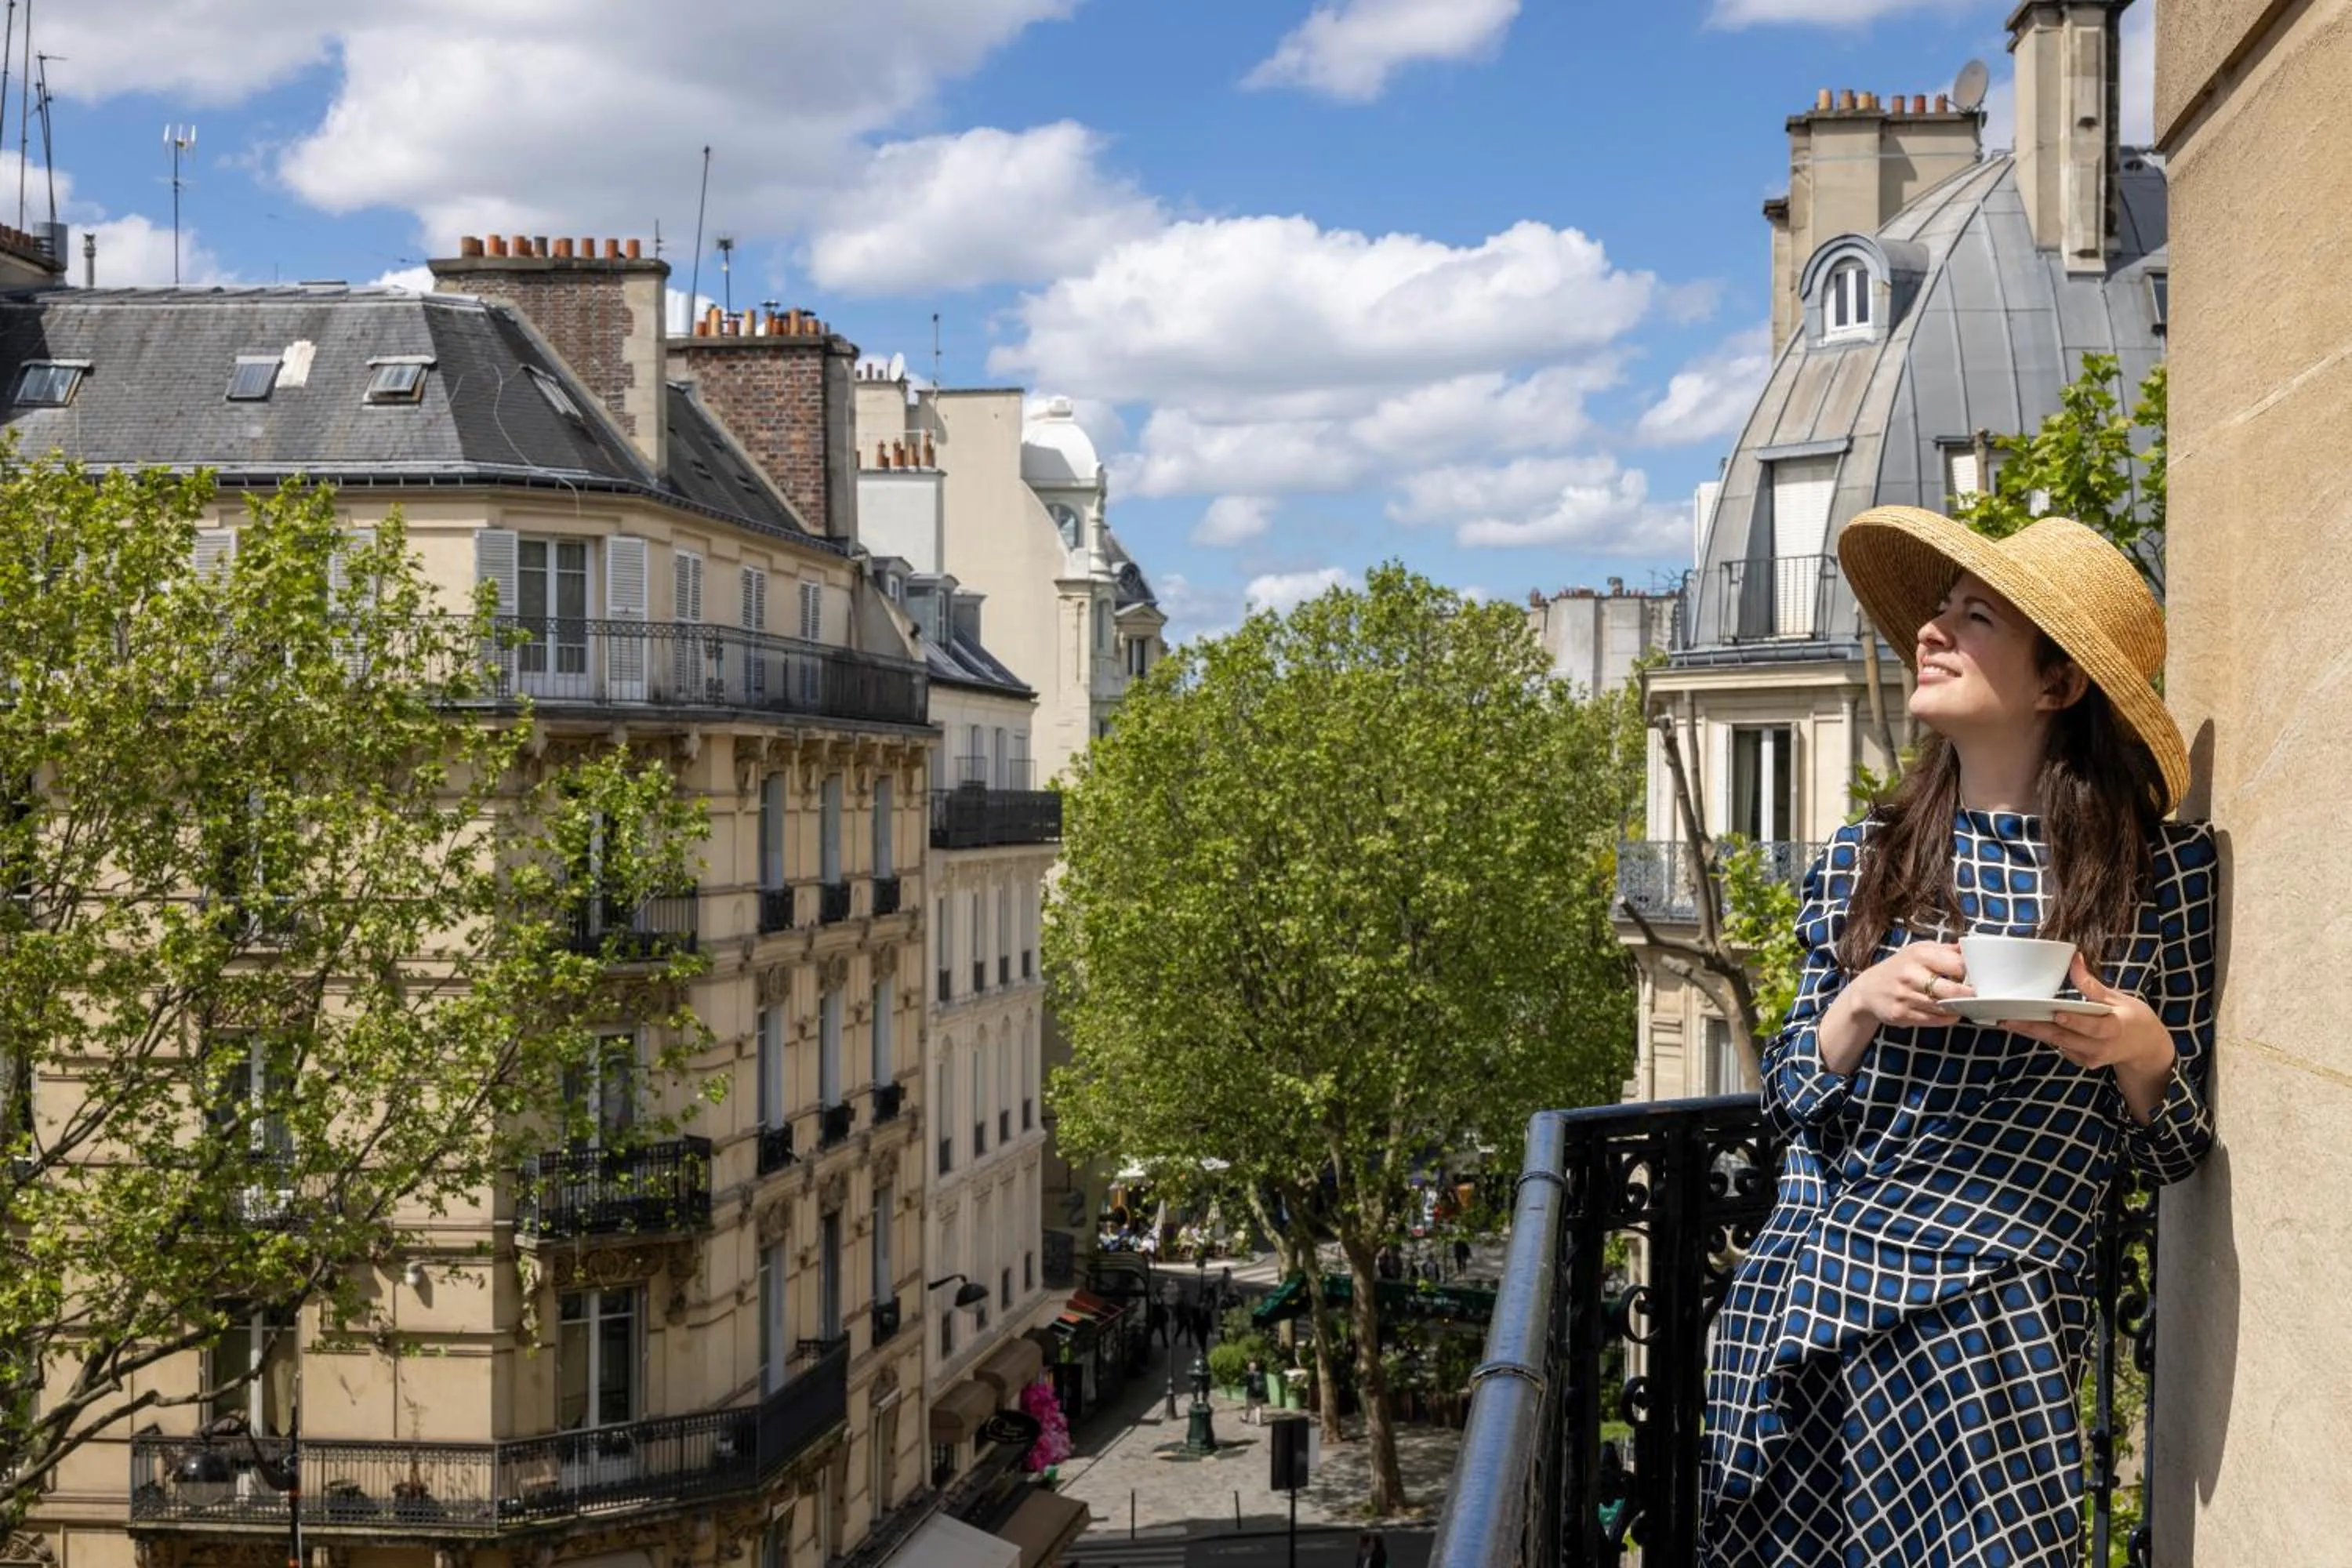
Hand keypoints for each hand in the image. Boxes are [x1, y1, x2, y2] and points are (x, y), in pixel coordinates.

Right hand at [1841, 941, 1973, 1029]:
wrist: (1868, 990)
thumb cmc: (1899, 968)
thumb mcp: (1918, 951)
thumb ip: (1945, 950)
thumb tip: (1971, 947)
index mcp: (1918, 954)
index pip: (1956, 964)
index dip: (1972, 972)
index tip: (1978, 976)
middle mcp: (1910, 974)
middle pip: (1952, 989)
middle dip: (1969, 994)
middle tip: (1978, 995)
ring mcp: (1904, 995)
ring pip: (1943, 1007)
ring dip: (1958, 1007)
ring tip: (1965, 1003)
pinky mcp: (1901, 1014)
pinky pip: (1933, 1020)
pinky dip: (1946, 1018)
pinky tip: (1950, 1012)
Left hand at [2002, 952, 2175, 1076]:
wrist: (2146, 1049)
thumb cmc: (2134, 1019)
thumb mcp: (2119, 999)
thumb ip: (2093, 985)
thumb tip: (2075, 959)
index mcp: (2114, 1029)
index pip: (2093, 1027)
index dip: (2075, 1022)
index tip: (2058, 1014)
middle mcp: (2100, 1047)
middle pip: (2064, 1037)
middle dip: (2035, 1028)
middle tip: (2009, 1019)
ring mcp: (2090, 1057)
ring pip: (2057, 1043)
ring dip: (2032, 1032)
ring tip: (2007, 1021)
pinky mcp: (2081, 1061)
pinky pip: (2059, 1047)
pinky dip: (2043, 1037)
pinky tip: (2024, 1027)